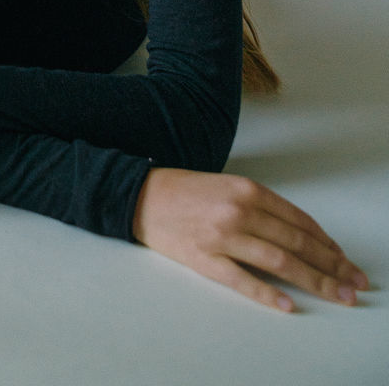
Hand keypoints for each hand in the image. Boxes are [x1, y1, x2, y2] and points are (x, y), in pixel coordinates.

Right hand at [132, 168, 369, 311]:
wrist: (141, 195)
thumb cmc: (186, 192)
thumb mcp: (228, 188)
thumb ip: (262, 209)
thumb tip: (300, 239)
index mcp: (247, 190)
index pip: (299, 221)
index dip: (327, 244)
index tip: (345, 262)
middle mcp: (238, 211)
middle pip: (296, 243)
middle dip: (331, 267)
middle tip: (354, 285)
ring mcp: (221, 236)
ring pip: (278, 262)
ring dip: (313, 281)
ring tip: (336, 296)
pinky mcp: (204, 258)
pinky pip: (242, 280)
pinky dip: (266, 294)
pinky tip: (287, 305)